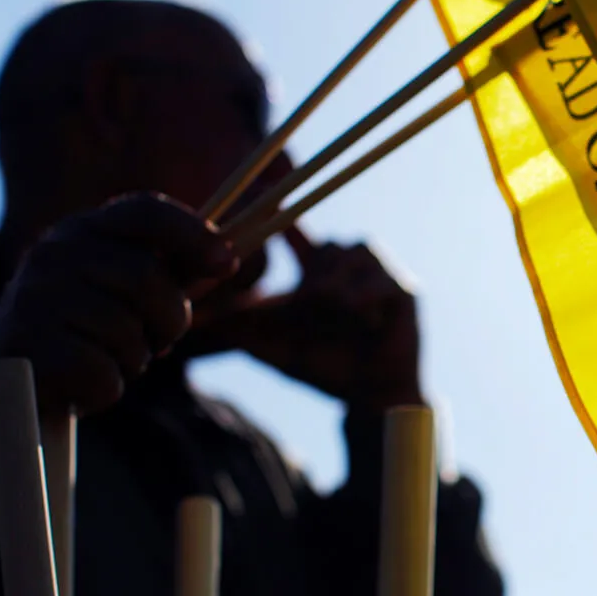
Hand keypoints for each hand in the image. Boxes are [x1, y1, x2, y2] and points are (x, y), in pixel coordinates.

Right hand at [0, 194, 237, 456]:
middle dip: (171, 319)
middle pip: (147, 277)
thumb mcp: (118, 293)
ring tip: (107, 361)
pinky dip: (106, 390)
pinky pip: (101, 374)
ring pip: (126, 332)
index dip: (193, 232)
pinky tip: (81, 386)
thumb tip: (229, 259)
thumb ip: (167, 273)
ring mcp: (33, 297)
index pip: (145, 211)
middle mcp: (53, 253)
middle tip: (162, 340)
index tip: (227, 263)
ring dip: (133, 360)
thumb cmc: (79, 332)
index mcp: (82, 230)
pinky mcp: (24, 346)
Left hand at [186, 228, 421, 412]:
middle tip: (310, 296)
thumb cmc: (322, 367)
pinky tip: (360, 314)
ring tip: (334, 306)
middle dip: (316, 269)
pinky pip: (382, 277)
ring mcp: (379, 275)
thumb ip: (238, 327)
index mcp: (318, 272)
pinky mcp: (404, 290)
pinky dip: (366, 293)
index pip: (295, 231)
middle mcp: (349, 267)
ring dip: (339, 281)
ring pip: (354, 252)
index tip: (262, 198)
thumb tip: (192, 320)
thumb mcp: (270, 344)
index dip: (280, 215)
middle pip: (328, 243)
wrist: (368, 397)